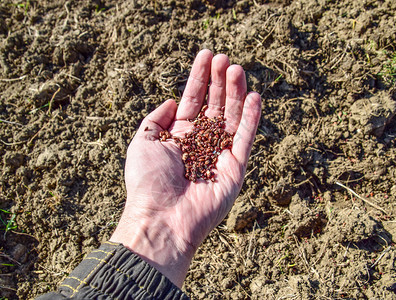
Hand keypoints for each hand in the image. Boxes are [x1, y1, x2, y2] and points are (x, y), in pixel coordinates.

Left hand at [110, 49, 260, 286]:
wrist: (161, 219)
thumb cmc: (147, 182)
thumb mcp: (142, 142)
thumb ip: (156, 119)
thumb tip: (173, 100)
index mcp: (179, 137)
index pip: (193, 100)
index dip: (199, 78)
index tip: (207, 55)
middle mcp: (200, 144)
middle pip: (214, 106)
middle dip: (219, 82)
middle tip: (224, 58)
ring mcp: (219, 155)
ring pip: (231, 118)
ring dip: (235, 93)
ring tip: (235, 68)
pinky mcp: (235, 169)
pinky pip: (245, 139)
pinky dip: (251, 119)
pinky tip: (253, 96)